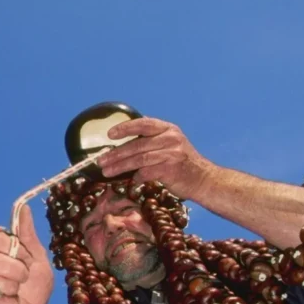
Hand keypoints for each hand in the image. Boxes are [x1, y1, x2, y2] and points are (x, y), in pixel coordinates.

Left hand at [96, 117, 215, 199]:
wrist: (203, 179)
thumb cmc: (181, 162)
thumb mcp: (170, 143)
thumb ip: (152, 138)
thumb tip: (125, 134)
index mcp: (168, 129)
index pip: (143, 124)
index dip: (125, 128)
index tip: (110, 134)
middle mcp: (170, 138)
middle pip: (137, 145)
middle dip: (116, 153)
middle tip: (100, 161)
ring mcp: (172, 153)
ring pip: (139, 159)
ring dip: (120, 166)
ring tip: (106, 172)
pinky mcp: (171, 169)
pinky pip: (147, 172)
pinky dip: (137, 177)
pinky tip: (133, 180)